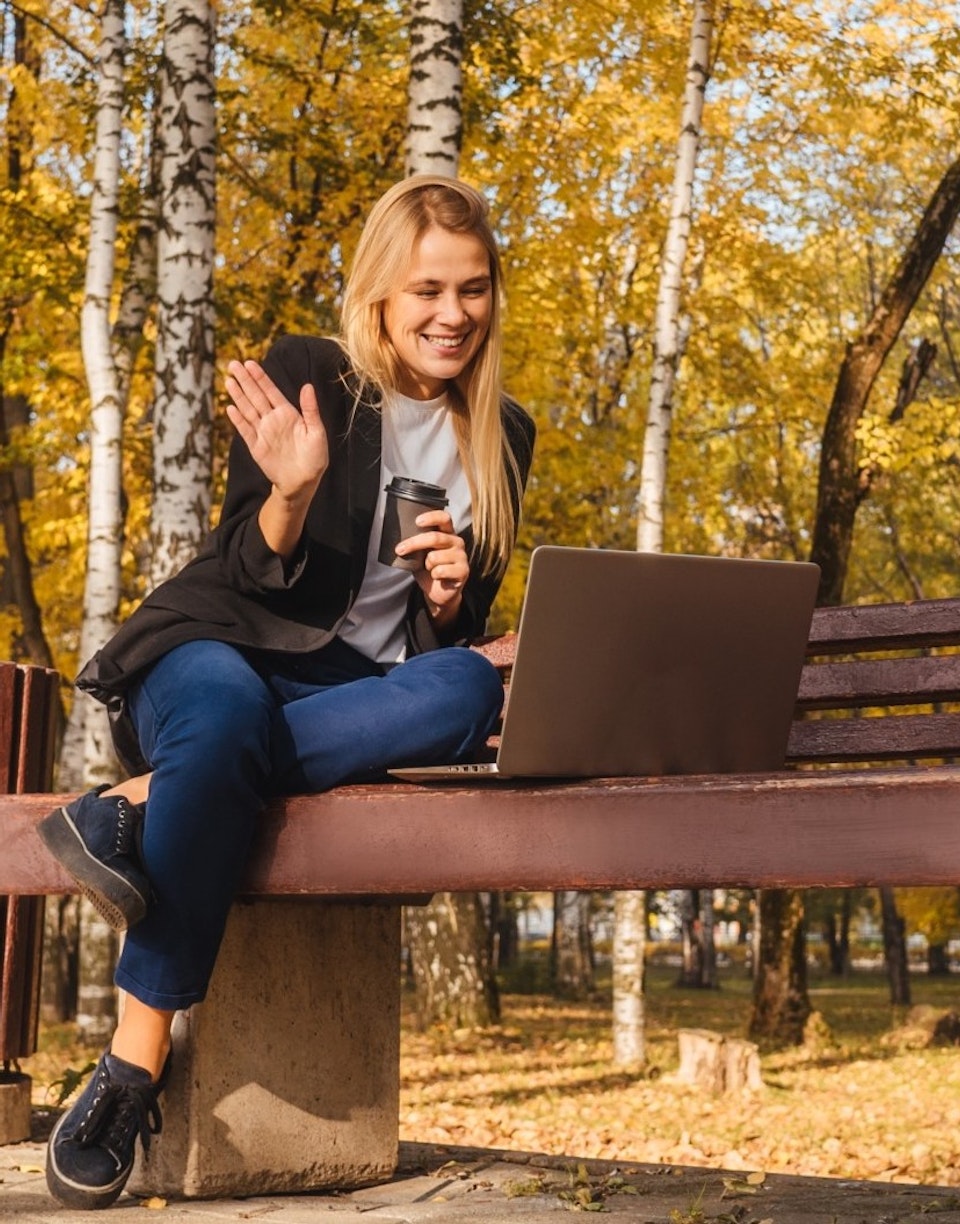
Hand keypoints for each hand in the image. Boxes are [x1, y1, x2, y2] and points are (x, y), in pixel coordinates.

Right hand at [224, 360, 328, 499]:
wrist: (304, 482)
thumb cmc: (315, 458)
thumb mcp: (317, 432)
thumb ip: (310, 410)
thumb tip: (308, 386)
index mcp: (288, 414)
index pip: (271, 391)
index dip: (260, 377)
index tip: (250, 363)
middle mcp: (273, 420)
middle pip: (256, 396)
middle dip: (245, 380)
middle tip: (233, 364)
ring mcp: (263, 432)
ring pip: (248, 409)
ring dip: (238, 396)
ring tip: (229, 380)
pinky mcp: (256, 446)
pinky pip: (245, 430)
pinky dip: (238, 420)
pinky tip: (231, 408)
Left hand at [398, 510, 468, 620]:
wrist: (439, 592)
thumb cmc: (428, 568)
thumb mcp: (420, 552)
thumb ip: (416, 542)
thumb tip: (398, 538)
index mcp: (447, 533)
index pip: (444, 518)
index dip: (431, 517)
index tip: (417, 521)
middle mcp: (456, 542)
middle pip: (435, 537)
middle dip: (414, 543)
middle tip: (400, 549)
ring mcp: (461, 556)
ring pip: (435, 557)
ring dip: (426, 565)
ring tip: (429, 568)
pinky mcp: (463, 571)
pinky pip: (440, 571)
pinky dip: (434, 575)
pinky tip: (437, 576)